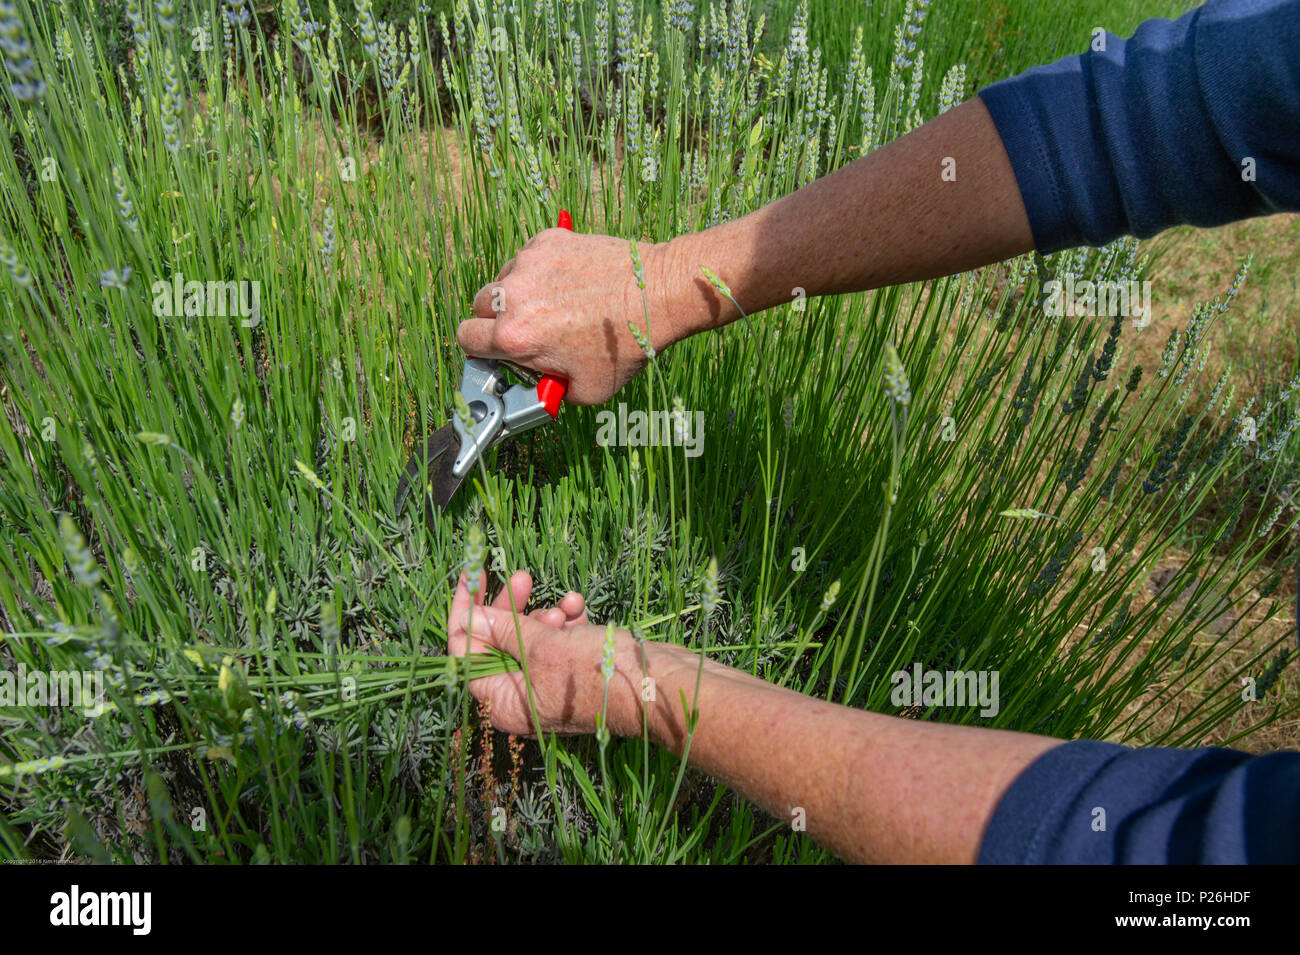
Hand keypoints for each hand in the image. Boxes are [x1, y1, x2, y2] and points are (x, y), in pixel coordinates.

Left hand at [446, 568, 615, 735]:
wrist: (657, 685)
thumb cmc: (594, 674)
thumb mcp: (541, 648)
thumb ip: (502, 630)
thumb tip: (468, 617)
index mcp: (504, 703)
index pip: (466, 654)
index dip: (466, 613)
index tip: (472, 577)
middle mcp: (522, 696)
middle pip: (499, 641)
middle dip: (512, 608)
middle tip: (521, 577)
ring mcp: (548, 682)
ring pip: (531, 637)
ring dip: (546, 614)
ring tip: (564, 607)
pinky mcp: (572, 670)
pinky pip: (558, 639)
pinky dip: (566, 621)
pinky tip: (579, 607)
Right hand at [458, 229, 681, 404]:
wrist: (656, 294)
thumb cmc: (624, 345)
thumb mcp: (586, 392)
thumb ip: (548, 392)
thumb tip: (537, 386)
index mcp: (516, 337)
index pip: (467, 340)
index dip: (480, 348)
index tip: (496, 350)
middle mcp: (514, 296)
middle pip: (480, 307)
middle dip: (497, 321)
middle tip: (528, 329)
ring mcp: (529, 262)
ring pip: (503, 280)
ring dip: (518, 294)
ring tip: (555, 305)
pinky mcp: (547, 240)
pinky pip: (527, 258)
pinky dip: (540, 270)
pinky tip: (568, 283)